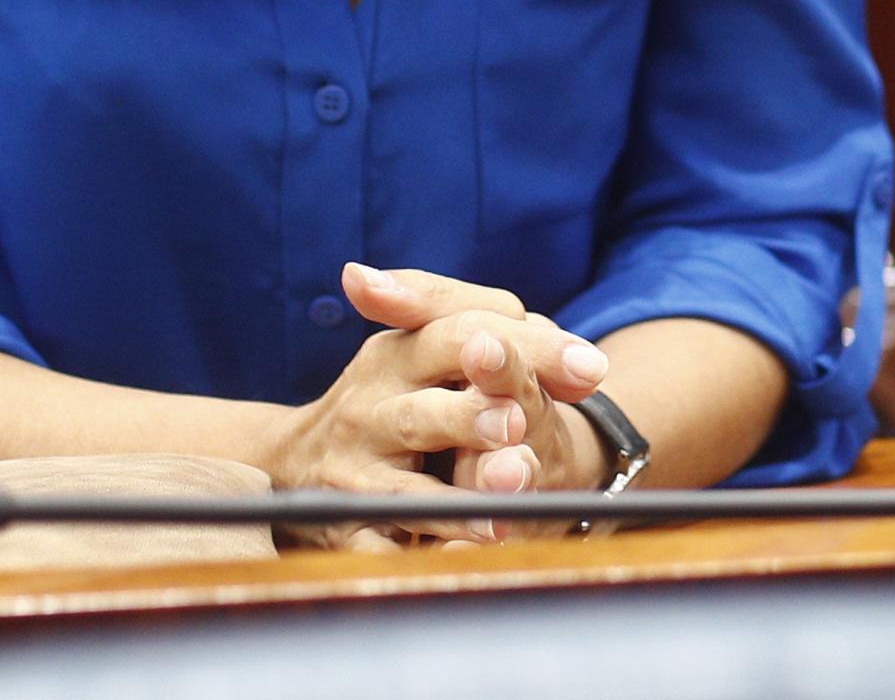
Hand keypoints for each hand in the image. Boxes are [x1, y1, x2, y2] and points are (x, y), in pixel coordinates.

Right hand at [264, 264, 611, 545]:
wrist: (302, 457)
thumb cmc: (397, 393)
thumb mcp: (428, 347)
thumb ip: (505, 340)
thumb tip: (587, 366)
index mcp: (397, 353)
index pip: (462, 332)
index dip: (529, 351)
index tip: (592, 370)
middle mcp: (369, 408)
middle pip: (422, 412)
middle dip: (470, 418)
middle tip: (516, 424)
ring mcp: (354, 472)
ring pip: (404, 490)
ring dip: (454, 501)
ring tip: (505, 498)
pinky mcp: (345, 527)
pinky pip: (379, 550)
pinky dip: (414, 558)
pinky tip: (454, 561)